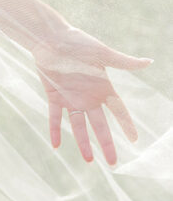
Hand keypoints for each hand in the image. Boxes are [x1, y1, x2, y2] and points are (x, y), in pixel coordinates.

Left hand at [30, 24, 152, 165]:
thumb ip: (123, 62)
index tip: (134, 140)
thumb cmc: (77, 42)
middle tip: (113, 162)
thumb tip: (149, 62)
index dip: (126, 124)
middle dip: (107, 143)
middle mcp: (88, 96)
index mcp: (103, 87)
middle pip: (100, 125)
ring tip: (90, 161)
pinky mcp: (54, 96)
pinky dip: (55, 130)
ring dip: (83, 143)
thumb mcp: (102, 53)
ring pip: (79, 126)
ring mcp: (71, 98)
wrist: (50, 38)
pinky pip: (55, 118)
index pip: (118, 110)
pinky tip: (56, 145)